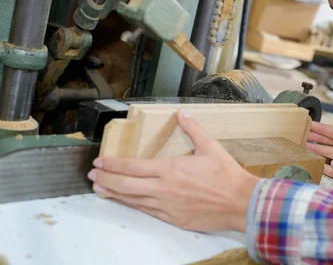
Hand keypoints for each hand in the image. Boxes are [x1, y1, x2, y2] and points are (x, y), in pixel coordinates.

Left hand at [87, 110, 259, 232]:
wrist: (241, 202)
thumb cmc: (226, 175)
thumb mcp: (210, 147)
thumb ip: (193, 129)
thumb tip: (182, 114)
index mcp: (170, 169)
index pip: (133, 166)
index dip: (113, 164)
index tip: (100, 161)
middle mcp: (164, 189)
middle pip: (126, 185)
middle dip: (106, 179)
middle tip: (92, 175)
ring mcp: (167, 206)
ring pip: (133, 200)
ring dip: (114, 194)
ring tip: (100, 189)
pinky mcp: (174, 219)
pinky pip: (148, 212)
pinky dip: (133, 205)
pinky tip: (127, 202)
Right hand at [306, 122, 332, 204]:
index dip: (326, 129)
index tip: (312, 124)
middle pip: (332, 142)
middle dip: (318, 137)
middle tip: (303, 132)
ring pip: (330, 155)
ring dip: (318, 150)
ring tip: (304, 145)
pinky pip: (331, 170)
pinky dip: (321, 166)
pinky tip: (313, 163)